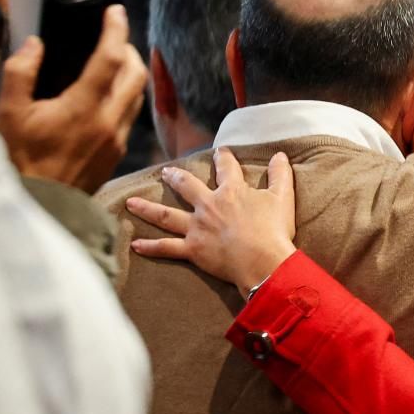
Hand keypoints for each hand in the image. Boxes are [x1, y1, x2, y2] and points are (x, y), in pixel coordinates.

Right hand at [0, 4, 146, 191]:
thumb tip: (34, 44)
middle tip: (114, 36)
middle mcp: (108, 122)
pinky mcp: (116, 153)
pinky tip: (108, 94)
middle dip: (129, 49)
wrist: (40, 206)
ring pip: (137, 96)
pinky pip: (129, 116)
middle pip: (135, 74)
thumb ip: (20, 72)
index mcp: (83, 107)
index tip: (115, 11)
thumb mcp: (7, 112)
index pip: (110, 58)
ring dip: (131, 73)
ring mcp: (116, 139)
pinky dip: (126, 96)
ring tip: (115, 61)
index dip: (115, 30)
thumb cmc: (19, 160)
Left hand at [126, 146, 296, 296]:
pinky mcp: (193, 250)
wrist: (264, 261)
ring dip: (146, 208)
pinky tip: (136, 244)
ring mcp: (197, 228)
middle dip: (175, 177)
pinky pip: (167, 248)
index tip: (219, 152)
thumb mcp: (282, 198)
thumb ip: (280, 175)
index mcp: (231, 192)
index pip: (226, 168)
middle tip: (166, 172)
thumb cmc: (274, 231)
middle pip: (186, 186)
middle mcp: (208, 206)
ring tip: (131, 203)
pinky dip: (150, 247)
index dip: (223, 158)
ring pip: (165, 215)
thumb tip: (280, 155)